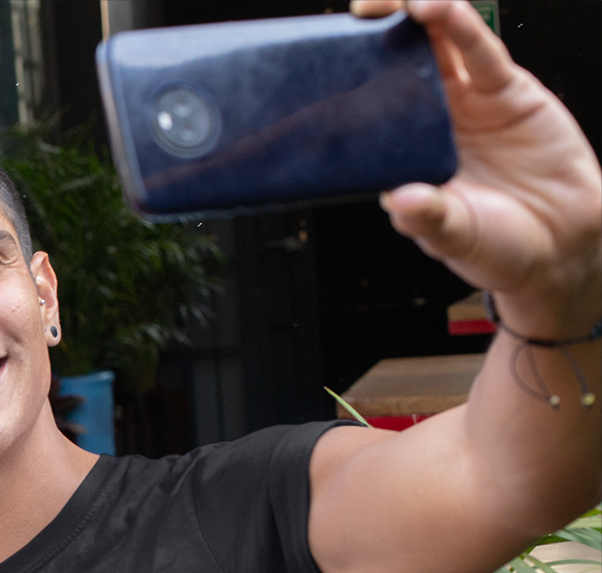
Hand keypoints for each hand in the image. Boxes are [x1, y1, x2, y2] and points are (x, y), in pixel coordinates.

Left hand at [352, 1, 601, 334]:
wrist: (560, 244)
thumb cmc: (496, 243)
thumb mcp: (454, 236)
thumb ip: (427, 218)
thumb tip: (401, 202)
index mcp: (402, 150)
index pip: (365, 104)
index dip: (344, 78)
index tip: (316, 60)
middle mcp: (431, 117)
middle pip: (397, 58)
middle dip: (376, 29)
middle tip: (356, 14)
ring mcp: (468, 100)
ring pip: (439, 43)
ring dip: (420, 15)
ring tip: (405, 4)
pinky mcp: (507, 91)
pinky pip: (482, 53)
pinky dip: (463, 28)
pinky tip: (444, 11)